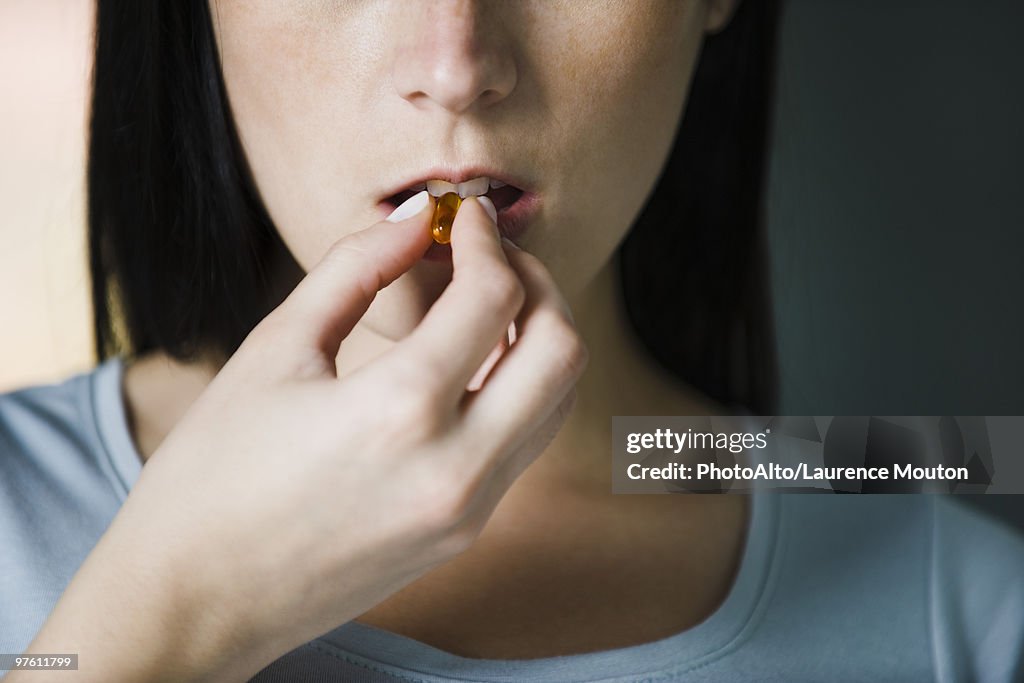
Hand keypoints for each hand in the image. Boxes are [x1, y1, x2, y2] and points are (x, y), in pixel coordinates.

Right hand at [15, 194, 586, 681]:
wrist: (196, 598)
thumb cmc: (214, 474)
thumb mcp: (276, 350)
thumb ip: (354, 269)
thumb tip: (413, 219)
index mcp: (400, 411)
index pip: (494, 298)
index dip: (487, 238)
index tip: (465, 216)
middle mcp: (456, 466)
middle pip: (561, 350)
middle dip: (538, 285)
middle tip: (494, 255)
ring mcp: (471, 509)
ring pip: (558, 401)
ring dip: (538, 337)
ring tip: (485, 303)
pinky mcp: (467, 531)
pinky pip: (526, 442)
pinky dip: (520, 388)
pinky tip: (472, 363)